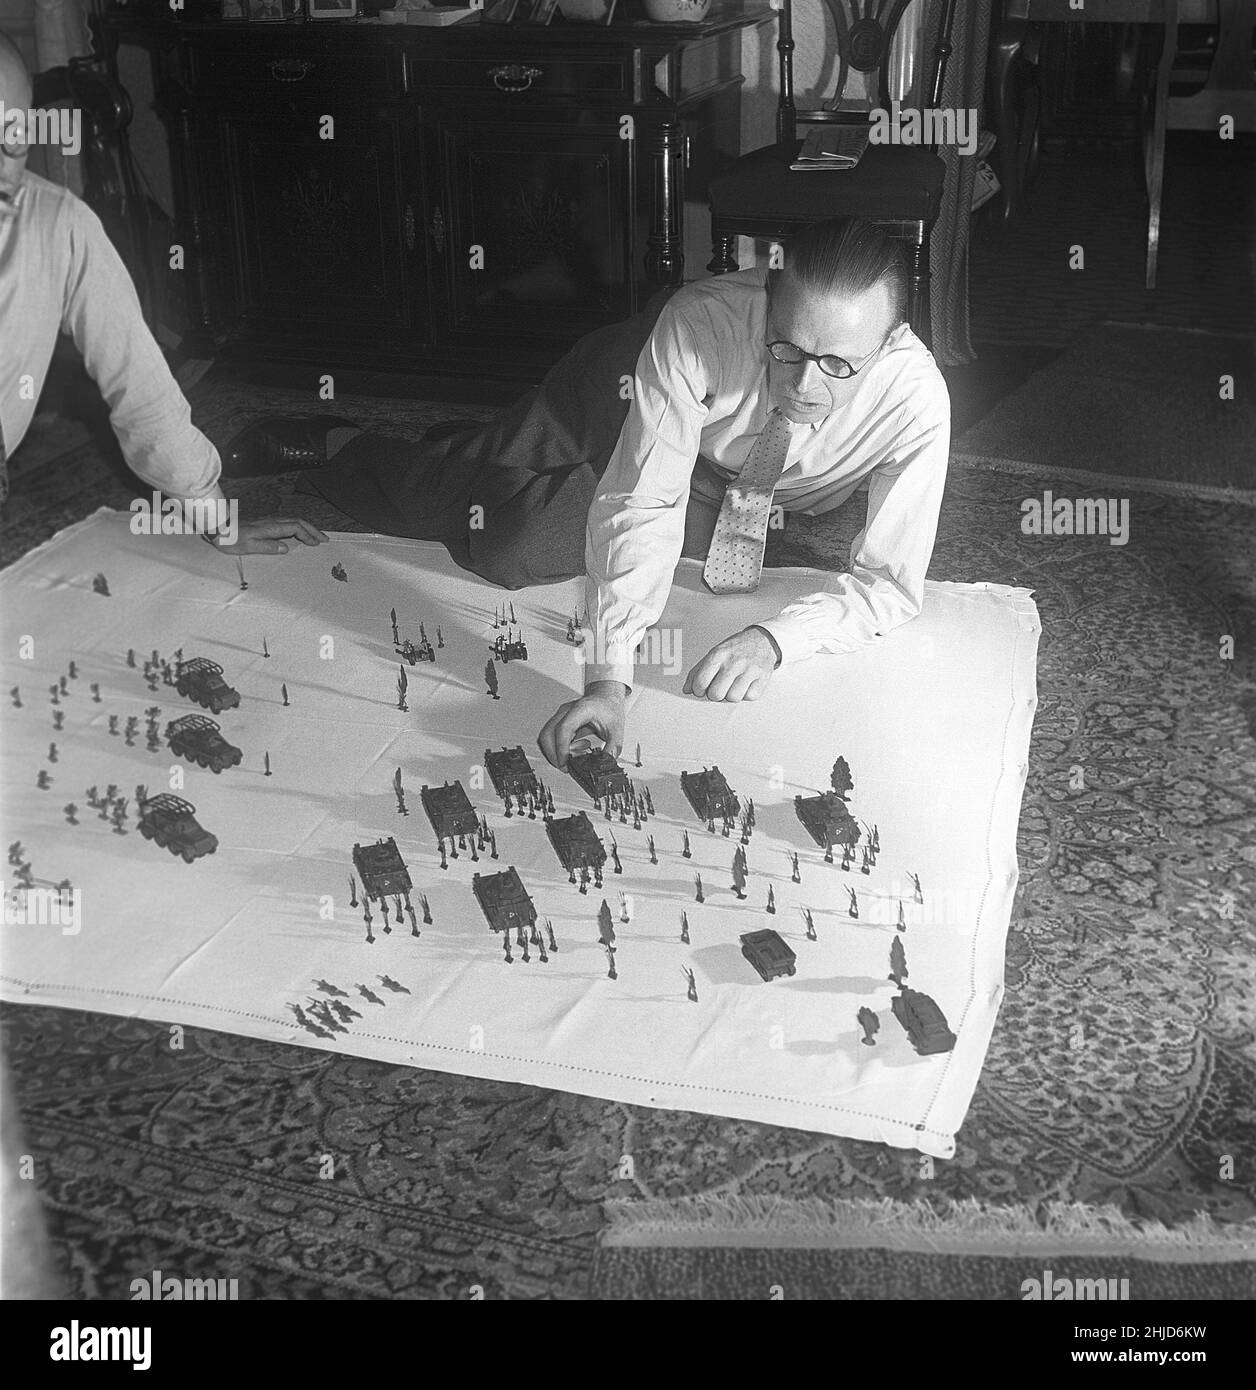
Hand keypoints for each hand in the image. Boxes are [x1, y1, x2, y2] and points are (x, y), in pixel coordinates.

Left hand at [210, 518, 328, 555]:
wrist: (217, 527)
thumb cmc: (230, 538)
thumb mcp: (248, 547)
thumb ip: (268, 547)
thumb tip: (286, 548)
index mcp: (270, 528)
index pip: (295, 528)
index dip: (308, 535)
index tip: (316, 544)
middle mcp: (271, 522)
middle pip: (298, 521)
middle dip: (313, 530)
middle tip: (324, 539)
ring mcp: (267, 522)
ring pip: (293, 521)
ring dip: (306, 528)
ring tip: (315, 536)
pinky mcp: (263, 524)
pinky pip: (286, 523)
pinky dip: (297, 528)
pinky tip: (297, 534)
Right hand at [537, 680, 627, 769]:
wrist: (606, 696)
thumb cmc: (609, 707)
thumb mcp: (616, 730)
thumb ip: (612, 748)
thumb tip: (605, 763)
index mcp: (581, 710)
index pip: (563, 729)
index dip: (561, 748)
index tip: (565, 762)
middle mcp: (567, 711)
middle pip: (548, 733)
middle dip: (553, 754)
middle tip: (565, 766)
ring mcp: (561, 715)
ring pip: (546, 735)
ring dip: (554, 751)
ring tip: (574, 756)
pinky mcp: (560, 720)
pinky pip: (552, 736)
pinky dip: (558, 747)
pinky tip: (575, 748)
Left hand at [683, 627, 777, 701]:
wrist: (762, 640)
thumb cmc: (735, 649)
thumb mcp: (714, 653)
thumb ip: (697, 671)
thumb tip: (686, 690)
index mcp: (718, 655)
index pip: (701, 682)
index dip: (698, 690)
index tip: (702, 689)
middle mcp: (733, 662)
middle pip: (716, 694)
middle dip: (715, 694)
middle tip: (719, 687)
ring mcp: (750, 670)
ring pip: (733, 698)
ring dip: (732, 694)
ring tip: (734, 684)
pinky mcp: (763, 677)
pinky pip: (750, 697)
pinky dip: (747, 694)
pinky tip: (746, 684)